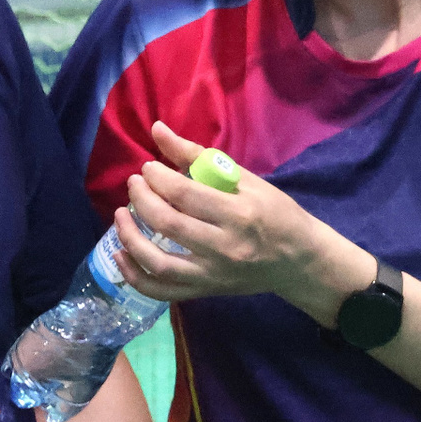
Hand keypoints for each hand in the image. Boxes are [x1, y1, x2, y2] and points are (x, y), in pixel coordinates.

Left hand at [112, 122, 365, 316]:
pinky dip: (135, 277)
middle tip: (134, 184)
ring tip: (121, 215)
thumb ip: (198, 156)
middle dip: (141, 200)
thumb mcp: (246, 179)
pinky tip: (120, 256)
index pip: (185, 194)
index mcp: (238, 213)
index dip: (157, 178)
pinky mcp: (206, 291)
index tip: (148, 168)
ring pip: (159, 263)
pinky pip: (163, 291)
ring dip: (130, 238)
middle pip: (168, 224)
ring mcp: (213, 274)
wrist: (299, 261)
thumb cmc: (276, 213)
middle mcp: (224, 246)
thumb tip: (158, 130)